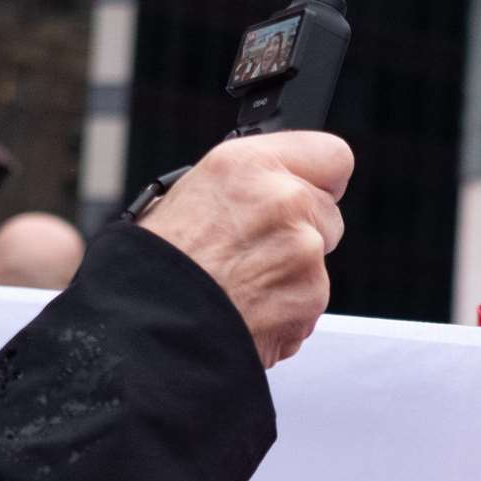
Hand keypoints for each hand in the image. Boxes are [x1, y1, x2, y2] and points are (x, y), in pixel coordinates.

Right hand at [139, 131, 351, 365]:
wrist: (148, 325)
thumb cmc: (156, 264)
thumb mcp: (190, 194)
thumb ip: (249, 186)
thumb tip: (274, 188)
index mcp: (248, 165)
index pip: (332, 155)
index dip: (320, 179)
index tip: (310, 191)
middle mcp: (282, 200)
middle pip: (328, 214)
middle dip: (302, 233)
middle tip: (255, 252)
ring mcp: (302, 250)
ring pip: (318, 264)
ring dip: (291, 277)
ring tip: (239, 286)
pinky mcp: (310, 297)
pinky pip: (310, 304)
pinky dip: (286, 312)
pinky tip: (247, 310)